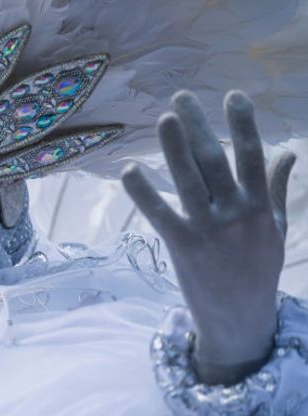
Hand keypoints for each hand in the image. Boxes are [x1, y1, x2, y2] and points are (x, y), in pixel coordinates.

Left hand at [122, 90, 295, 384]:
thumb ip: (273, 188)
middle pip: (215, 160)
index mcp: (258, 206)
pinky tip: (129, 170)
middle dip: (199, 126)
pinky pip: (160, 214)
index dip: (243, 124)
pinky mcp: (182, 246)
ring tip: (164, 119)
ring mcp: (208, 229)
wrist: (240, 318)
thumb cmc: (256, 270)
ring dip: (176, 148)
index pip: (252, 155)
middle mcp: (235, 213)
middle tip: (181, 97)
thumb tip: (287, 151)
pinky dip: (144, 192)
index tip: (233, 95)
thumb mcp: (274, 228)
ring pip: (190, 180)